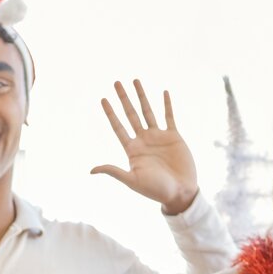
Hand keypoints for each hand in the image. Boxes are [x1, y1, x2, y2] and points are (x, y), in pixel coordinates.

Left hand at [90, 80, 199, 214]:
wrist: (180, 192)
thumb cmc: (155, 190)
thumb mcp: (132, 180)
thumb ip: (113, 171)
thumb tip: (91, 170)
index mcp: (132, 150)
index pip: (118, 127)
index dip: (110, 113)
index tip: (103, 99)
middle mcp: (143, 140)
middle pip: (130, 114)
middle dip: (123, 98)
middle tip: (116, 82)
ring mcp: (158, 137)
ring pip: (147, 111)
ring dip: (141, 96)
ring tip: (135, 80)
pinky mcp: (173, 136)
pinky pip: (169, 117)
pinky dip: (166, 104)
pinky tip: (163, 92)